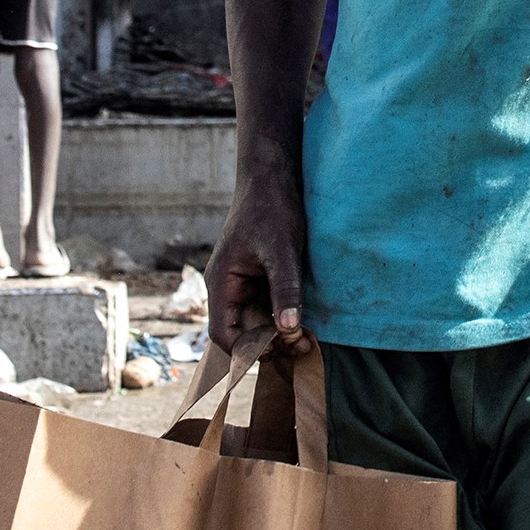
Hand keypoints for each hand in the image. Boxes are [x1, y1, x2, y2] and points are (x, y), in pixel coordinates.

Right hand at [206, 174, 307, 353]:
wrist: (274, 178)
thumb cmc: (272, 209)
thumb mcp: (282, 250)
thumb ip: (284, 288)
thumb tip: (288, 329)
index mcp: (222, 283)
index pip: (223, 334)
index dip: (248, 351)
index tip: (280, 352)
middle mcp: (228, 288)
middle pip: (241, 333)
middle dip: (269, 345)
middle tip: (303, 346)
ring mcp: (243, 284)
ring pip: (256, 323)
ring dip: (279, 334)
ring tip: (307, 338)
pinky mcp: (259, 278)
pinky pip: (267, 308)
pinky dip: (283, 318)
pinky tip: (305, 321)